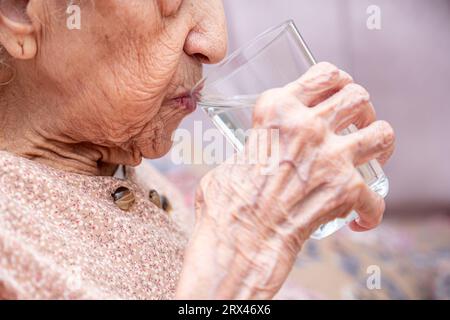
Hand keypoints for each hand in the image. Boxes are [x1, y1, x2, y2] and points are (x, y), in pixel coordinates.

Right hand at [176, 62, 394, 298]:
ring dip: (381, 143)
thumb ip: (255, 144)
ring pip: (382, 132)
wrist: (239, 240)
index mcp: (277, 110)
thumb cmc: (228, 203)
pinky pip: (376, 198)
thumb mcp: (234, 154)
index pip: (322, 74)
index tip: (340, 90)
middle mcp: (307, 126)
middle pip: (358, 96)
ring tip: (374, 155)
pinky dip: (370, 211)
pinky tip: (359, 219)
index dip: (338, 80)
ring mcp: (330, 156)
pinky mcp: (345, 190)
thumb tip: (259, 150)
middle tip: (358, 122)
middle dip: (363, 108)